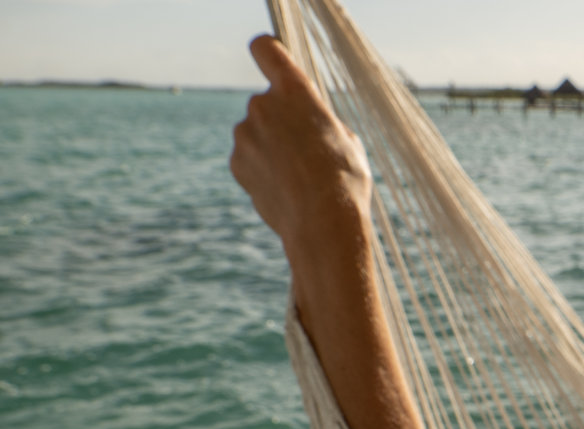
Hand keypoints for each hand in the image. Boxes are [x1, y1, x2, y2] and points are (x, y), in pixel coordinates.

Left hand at [229, 35, 372, 262]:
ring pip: (257, 132)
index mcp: (294, 90)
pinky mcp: (236, 161)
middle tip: (307, 149)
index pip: (266, 49)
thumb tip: (305, 125)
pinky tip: (285, 188)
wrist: (323, 224)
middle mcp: (263, 104)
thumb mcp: (346, 139)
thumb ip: (319, 120)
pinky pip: (249, 158)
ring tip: (299, 175)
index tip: (275, 67)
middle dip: (281, 120)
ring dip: (272, 146)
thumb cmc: (345, 180)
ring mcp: (245, 134)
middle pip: (267, 101)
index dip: (269, 55)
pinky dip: (262, 169)